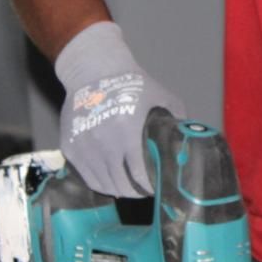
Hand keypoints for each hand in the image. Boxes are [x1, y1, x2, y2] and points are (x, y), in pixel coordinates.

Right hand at [54, 21, 183, 197]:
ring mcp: (83, 147)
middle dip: (137, 191)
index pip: (139, 176)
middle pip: (121, 185)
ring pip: (103, 185)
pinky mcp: (70, 147)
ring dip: (119, 189)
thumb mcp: (162, 97)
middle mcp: (102, 143)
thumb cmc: (132, 84)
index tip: (158, 187)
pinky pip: (87, 177)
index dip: (150, 186)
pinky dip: (101, 182)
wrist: (94, 70)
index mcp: (127, 133)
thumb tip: (191, 143)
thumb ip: (177, 121)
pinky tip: (112, 179)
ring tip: (130, 186)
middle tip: (145, 189)